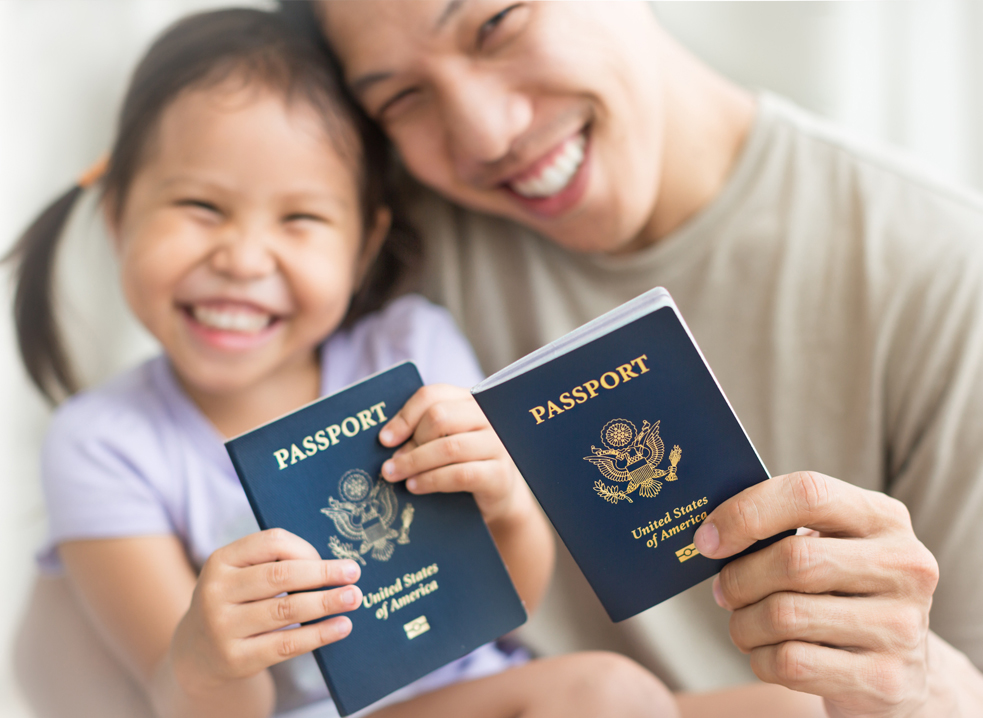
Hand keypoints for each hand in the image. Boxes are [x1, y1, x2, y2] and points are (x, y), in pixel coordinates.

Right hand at [169, 529, 361, 693]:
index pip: (271, 543)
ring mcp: (223, 627)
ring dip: (326, 602)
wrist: (198, 651)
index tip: (332, 560)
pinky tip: (342, 627)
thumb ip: (275, 564)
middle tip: (354, 573)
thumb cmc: (236, 601)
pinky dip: (318, 634)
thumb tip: (333, 566)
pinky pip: (286, 645)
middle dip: (322, 574)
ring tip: (353, 598)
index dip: (306, 549)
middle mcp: (217, 591)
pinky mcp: (236, 658)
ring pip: (286, 610)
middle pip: (280, 576)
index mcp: (220, 560)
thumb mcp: (241, 574)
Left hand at [379, 384, 527, 526]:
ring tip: (394, 476)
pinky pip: (460, 474)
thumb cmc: (464, 462)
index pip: (433, 395)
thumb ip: (423, 431)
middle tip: (390, 463)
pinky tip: (415, 486)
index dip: (405, 416)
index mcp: (470, 400)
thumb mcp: (444, 440)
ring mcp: (497, 444)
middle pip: (440, 417)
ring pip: (448, 447)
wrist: (499, 495)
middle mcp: (487, 417)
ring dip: (415, 463)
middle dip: (410, 442)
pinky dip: (431, 480)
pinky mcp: (499, 473)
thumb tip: (388, 440)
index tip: (384, 439)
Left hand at [694, 471, 939, 717]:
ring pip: (785, 616)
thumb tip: (709, 532)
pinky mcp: (887, 679)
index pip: (808, 494)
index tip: (707, 538)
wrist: (896, 668)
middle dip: (740, 578)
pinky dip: (761, 658)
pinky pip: (792, 663)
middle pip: (793, 560)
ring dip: (744, 623)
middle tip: (723, 590)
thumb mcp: (829, 547)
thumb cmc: (839, 592)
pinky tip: (767, 653)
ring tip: (744, 624)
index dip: (747, 513)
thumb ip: (782, 528)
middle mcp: (906, 567)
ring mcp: (902, 626)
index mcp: (884, 518)